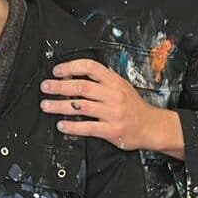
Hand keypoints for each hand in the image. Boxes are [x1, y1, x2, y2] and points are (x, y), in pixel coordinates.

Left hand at [39, 59, 158, 151]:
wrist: (152, 127)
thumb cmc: (135, 107)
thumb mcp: (122, 86)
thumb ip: (104, 79)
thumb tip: (79, 71)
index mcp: (114, 81)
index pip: (90, 67)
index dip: (71, 67)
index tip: (57, 71)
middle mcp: (113, 95)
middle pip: (81, 86)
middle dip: (59, 86)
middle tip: (46, 87)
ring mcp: (112, 113)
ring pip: (81, 106)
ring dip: (60, 106)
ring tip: (46, 105)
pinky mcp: (111, 130)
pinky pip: (87, 127)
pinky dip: (72, 126)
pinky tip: (62, 125)